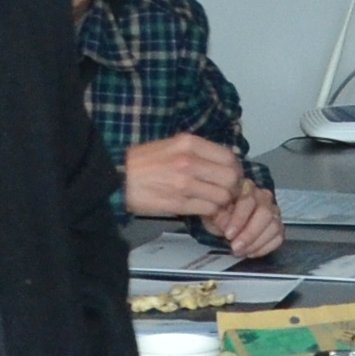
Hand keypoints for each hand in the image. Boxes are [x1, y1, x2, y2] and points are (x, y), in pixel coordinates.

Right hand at [122, 134, 281, 257]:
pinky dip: (211, 212)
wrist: (119, 178)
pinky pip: (208, 209)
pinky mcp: (178, 203)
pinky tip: (205, 210)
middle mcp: (190, 161)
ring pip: (222, 196)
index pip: (229, 157)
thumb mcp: (173, 145)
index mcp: (189, 143)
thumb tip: (227, 162)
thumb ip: (199, 151)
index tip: (231, 176)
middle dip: (233, 188)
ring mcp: (184, 183)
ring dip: (223, 202)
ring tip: (215, 202)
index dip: (235, 170)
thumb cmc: (144, 162)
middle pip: (231, 178)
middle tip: (227, 192)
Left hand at [214, 180, 285, 262]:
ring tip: (241, 251)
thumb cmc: (219, 214)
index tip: (228, 234)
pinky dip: (264, 248)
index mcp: (246, 188)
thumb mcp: (212, 214)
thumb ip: (220, 217)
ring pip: (274, 226)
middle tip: (236, 247)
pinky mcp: (278, 226)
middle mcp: (263, 196)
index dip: (239, 219)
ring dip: (256, 243)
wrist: (224, 221)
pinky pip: (278, 237)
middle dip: (250, 234)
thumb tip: (226, 224)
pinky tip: (251, 252)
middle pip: (265, 213)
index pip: (248, 201)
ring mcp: (273, 211)